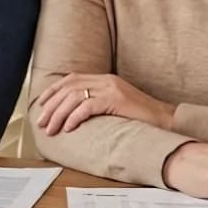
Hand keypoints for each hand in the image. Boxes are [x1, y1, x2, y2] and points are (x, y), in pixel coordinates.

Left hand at [32, 73, 174, 135]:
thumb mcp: (116, 106)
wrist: (165, 119)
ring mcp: (112, 88)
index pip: (71, 79)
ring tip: (51, 129)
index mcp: (105, 79)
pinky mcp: (116, 100)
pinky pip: (88, 106)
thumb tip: (74, 114)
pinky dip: (75, 117)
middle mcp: (106, 80)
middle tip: (41, 122)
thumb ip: (98, 103)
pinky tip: (69, 128)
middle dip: (52, 105)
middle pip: (69, 87)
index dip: (53, 91)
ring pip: (75, 97)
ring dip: (59, 114)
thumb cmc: (141, 118)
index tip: (42, 105)